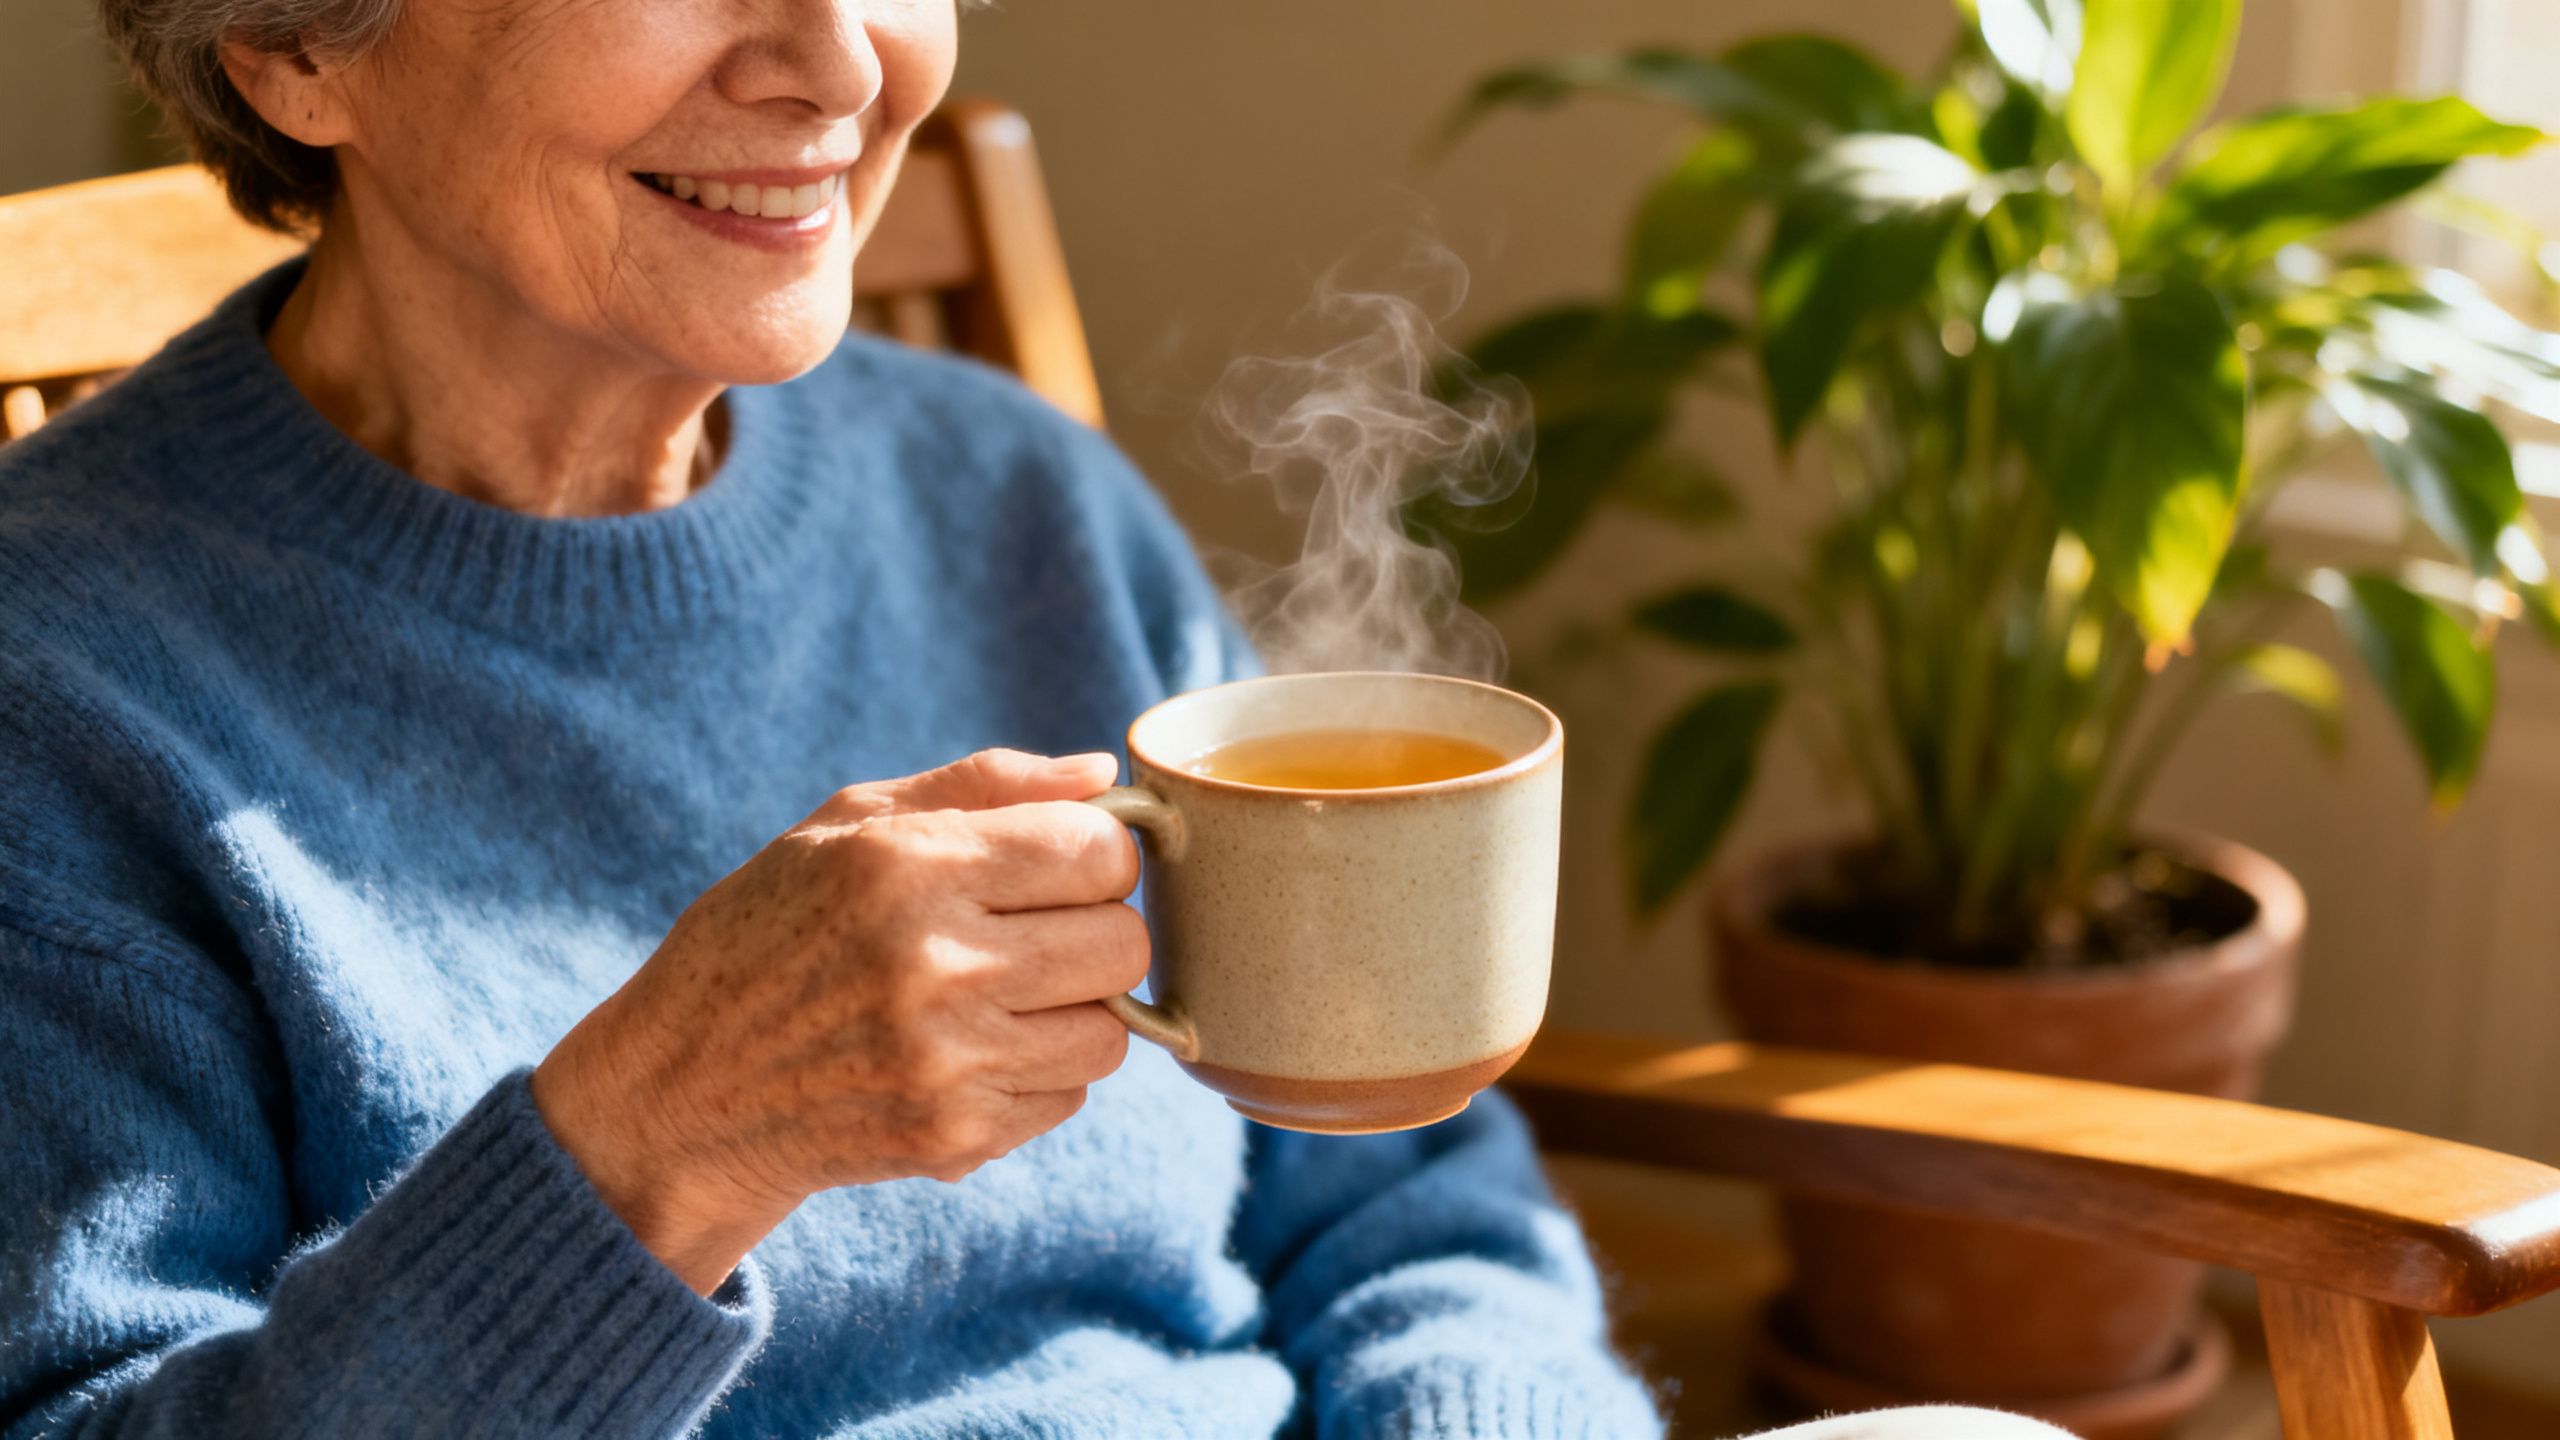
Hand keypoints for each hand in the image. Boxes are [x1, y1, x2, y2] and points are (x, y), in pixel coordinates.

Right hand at [531, 748, 1146, 1294]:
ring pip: (1112, 1030)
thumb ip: (984, 785)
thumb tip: (1103, 774)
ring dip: (1076, 1011)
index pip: (1100, 851)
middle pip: (1125, 944)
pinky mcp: (954, 1135)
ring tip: (1002, 997)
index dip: (1099, 853)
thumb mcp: (846, 826)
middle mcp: (933, 964)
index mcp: (908, 868)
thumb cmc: (768, 933)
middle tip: (1038, 933)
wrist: (685, 1092)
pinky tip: (971, 1053)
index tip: (1062, 865)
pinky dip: (1039, 1073)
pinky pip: (1070, 1094)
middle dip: (1098, 931)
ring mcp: (947, 1061)